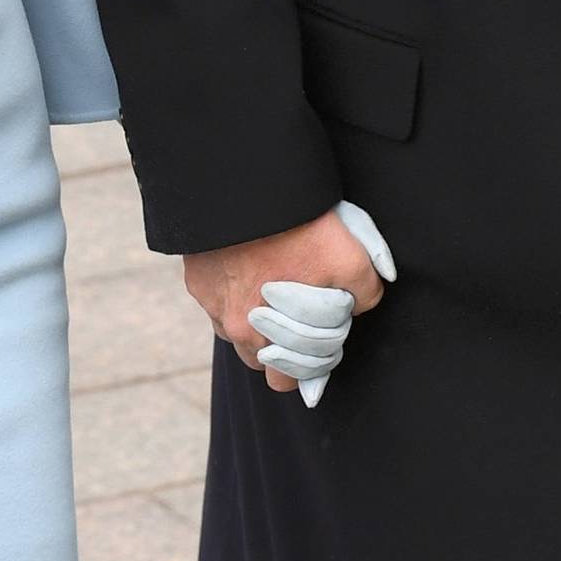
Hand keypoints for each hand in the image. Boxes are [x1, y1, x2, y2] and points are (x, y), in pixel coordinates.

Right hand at [183, 208, 387, 391]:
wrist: (246, 187)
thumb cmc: (301, 225)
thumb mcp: (351, 257)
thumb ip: (364, 292)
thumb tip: (357, 306)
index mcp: (272, 337)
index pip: (298, 374)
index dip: (322, 354)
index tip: (332, 329)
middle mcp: (236, 331)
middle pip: (266, 365)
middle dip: (289, 351)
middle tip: (310, 318)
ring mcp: (212, 307)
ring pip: (241, 337)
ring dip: (262, 326)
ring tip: (284, 294)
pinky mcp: (197, 281)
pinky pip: (219, 303)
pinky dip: (236, 293)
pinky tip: (256, 268)